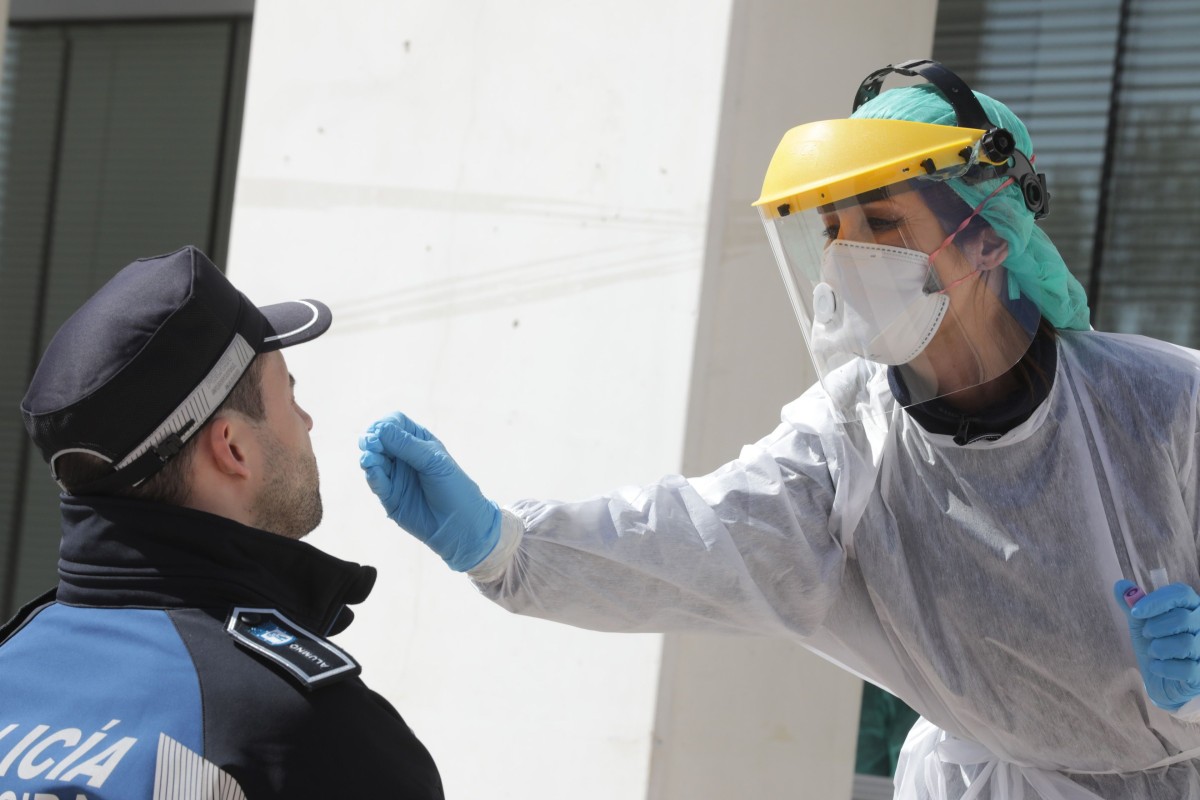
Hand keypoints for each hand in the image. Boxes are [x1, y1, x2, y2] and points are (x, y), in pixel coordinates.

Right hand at [359, 413, 500, 571]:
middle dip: (372, 439)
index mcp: (418, 441)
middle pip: (379, 440)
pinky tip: (372, 471)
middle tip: (370, 443)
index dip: (384, 424)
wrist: (462, 525)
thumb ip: (406, 445)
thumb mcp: (434, 461)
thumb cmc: (455, 488)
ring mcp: (396, 476)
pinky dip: (372, 476)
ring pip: (373, 460)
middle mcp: (404, 456)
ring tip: (369, 458)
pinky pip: (376, 483)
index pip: (395, 423)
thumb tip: (379, 429)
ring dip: (369, 457)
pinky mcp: (390, 496)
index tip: (379, 430)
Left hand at [1114, 580, 1199, 710]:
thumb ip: (1132, 604)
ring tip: (1154, 652)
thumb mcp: (1140, 623)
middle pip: (1182, 618)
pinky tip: (1158, 667)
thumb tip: (1120, 585)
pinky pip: (1185, 668)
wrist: (1161, 680)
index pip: (1181, 593)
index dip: (1156, 601)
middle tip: (1147, 635)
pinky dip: (1163, 668)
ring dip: (1158, 649)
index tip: (1135, 612)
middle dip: (1155, 628)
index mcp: (1190, 607)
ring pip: (1184, 643)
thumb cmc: (1156, 645)